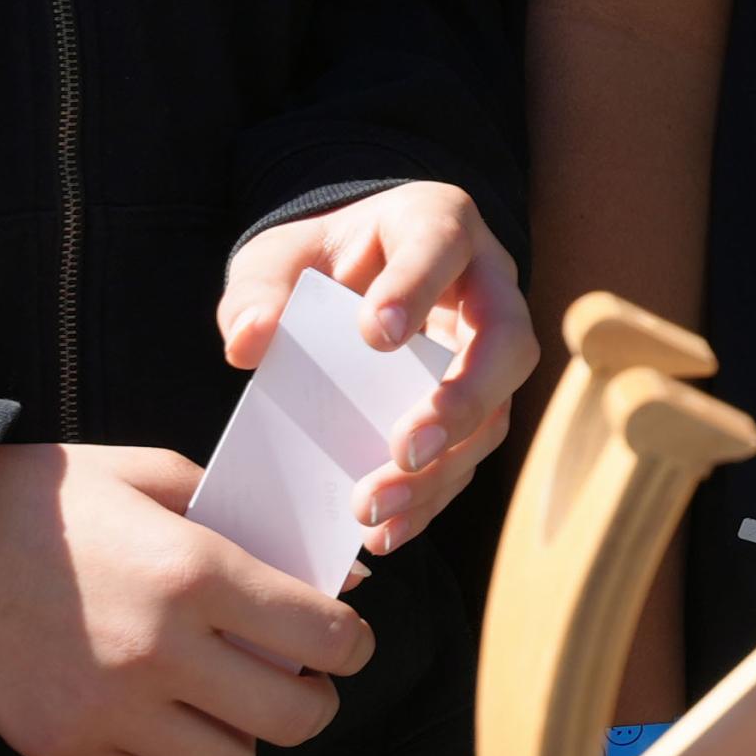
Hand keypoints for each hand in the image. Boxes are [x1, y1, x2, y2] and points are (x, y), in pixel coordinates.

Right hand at [0, 443, 381, 755]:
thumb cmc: (47, 499)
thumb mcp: (153, 477)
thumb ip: (250, 523)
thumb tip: (337, 583)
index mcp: (196, 573)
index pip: (327, 637)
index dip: (353, 643)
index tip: (343, 640)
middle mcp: (161, 650)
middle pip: (296, 718)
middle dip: (313, 701)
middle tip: (295, 680)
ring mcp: (109, 709)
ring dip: (238, 737)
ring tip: (218, 702)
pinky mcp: (60, 747)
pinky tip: (151, 720)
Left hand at [216, 182, 537, 557]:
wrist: (345, 283)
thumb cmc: (316, 262)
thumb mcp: (275, 260)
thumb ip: (257, 293)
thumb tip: (248, 343)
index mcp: (437, 224)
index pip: (442, 247)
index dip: (418, 289)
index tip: (374, 335)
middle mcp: (486, 286)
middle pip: (506, 341)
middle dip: (461, 400)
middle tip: (404, 448)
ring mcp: (490, 349)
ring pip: (498, 411)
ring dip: (443, 467)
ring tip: (374, 507)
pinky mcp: (480, 404)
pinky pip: (472, 456)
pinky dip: (431, 498)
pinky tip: (386, 530)